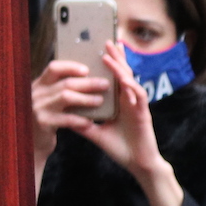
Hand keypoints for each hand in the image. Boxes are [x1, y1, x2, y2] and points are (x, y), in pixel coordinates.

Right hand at [31, 58, 109, 157]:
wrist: (30, 141)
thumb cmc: (46, 118)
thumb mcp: (47, 100)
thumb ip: (59, 89)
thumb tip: (88, 78)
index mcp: (39, 84)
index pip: (53, 68)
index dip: (71, 67)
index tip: (87, 70)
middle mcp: (36, 93)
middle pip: (65, 83)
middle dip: (88, 83)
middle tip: (105, 84)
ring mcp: (38, 108)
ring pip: (66, 97)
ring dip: (86, 98)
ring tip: (100, 101)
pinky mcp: (43, 123)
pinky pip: (67, 119)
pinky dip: (81, 119)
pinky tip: (90, 122)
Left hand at [75, 41, 185, 205]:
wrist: (137, 164)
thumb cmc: (120, 147)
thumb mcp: (95, 132)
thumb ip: (82, 122)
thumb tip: (62, 115)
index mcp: (118, 102)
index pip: (112, 78)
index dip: (108, 64)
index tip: (97, 50)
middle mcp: (128, 100)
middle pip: (122, 74)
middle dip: (115, 57)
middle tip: (106, 40)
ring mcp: (136, 105)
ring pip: (129, 80)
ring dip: (120, 66)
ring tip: (110, 54)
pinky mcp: (143, 113)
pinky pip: (137, 96)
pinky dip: (130, 85)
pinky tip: (122, 78)